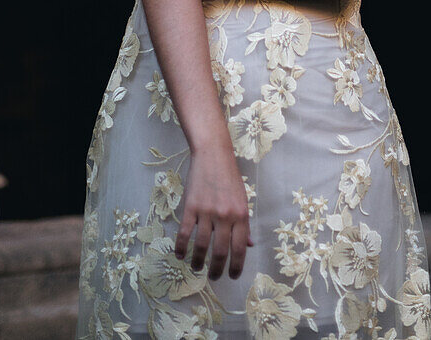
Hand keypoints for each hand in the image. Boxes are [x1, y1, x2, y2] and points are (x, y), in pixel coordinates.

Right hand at [175, 146, 253, 280]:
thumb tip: (249, 245)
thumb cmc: (229, 177)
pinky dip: (181, 247)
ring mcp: (207, 211)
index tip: (233, 276)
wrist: (212, 154)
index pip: (240, 248)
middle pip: (221, 251)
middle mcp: (225, 215)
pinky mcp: (190, 207)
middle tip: (215, 277)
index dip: (237, 266)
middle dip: (218, 269)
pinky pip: (185, 233)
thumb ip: (244, 223)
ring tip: (197, 267)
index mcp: (241, 214)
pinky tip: (181, 255)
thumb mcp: (242, 199)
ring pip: (201, 246)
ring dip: (198, 261)